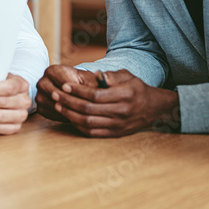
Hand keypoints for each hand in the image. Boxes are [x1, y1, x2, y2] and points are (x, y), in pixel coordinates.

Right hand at [34, 65, 96, 122]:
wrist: (74, 89)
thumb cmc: (83, 83)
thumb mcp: (91, 80)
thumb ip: (96, 80)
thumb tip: (103, 81)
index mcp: (53, 70)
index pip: (64, 83)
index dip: (78, 92)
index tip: (90, 99)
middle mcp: (43, 81)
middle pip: (55, 95)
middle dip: (71, 102)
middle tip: (85, 110)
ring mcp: (39, 94)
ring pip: (51, 105)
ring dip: (65, 111)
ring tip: (80, 114)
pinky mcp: (40, 106)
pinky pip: (49, 113)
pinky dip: (61, 116)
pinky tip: (72, 116)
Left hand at [46, 69, 179, 136]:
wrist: (153, 108)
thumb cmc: (136, 88)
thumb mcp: (128, 76)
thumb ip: (112, 75)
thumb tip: (97, 75)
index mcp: (124, 95)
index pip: (96, 95)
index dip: (78, 91)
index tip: (64, 85)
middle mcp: (121, 112)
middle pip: (89, 109)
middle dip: (69, 101)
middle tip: (55, 94)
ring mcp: (118, 125)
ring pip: (88, 122)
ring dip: (70, 114)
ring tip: (57, 105)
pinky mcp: (115, 134)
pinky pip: (92, 132)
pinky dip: (78, 126)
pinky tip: (68, 117)